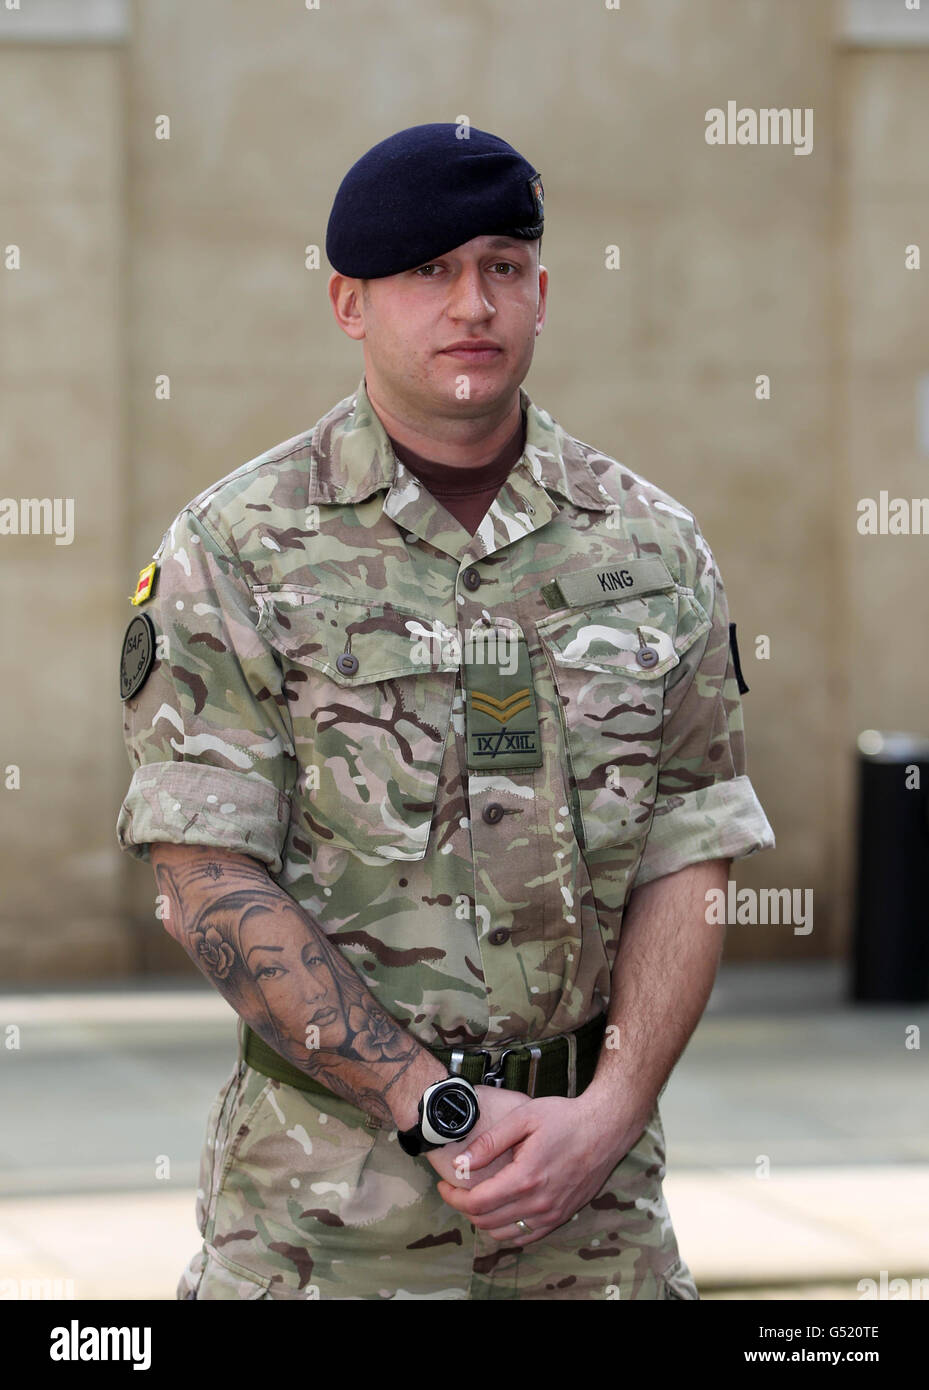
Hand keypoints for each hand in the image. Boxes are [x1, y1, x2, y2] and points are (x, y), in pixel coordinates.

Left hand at [434, 1092, 640, 1243]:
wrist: (605, 1128)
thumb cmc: (565, 1118)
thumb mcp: (523, 1118)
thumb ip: (490, 1142)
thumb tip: (460, 1164)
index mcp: (526, 1178)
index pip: (477, 1203)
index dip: (453, 1197)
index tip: (444, 1185)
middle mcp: (539, 1203)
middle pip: (486, 1222)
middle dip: (464, 1208)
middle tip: (457, 1189)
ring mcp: (551, 1214)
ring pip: (503, 1235)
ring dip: (483, 1221)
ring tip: (477, 1198)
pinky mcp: (561, 1217)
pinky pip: (525, 1238)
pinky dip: (506, 1231)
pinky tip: (501, 1211)